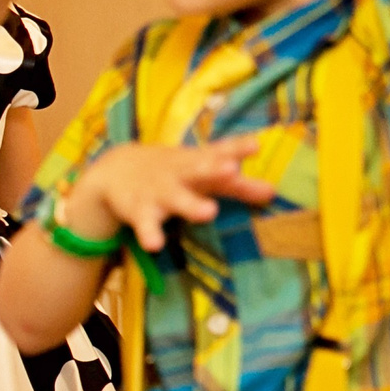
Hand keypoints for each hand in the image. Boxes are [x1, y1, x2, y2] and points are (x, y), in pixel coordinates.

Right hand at [64, 136, 274, 252]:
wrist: (115, 170)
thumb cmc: (173, 173)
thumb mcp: (201, 172)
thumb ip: (236, 185)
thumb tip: (273, 192)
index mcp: (198, 162)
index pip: (219, 153)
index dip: (236, 149)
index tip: (254, 146)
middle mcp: (180, 174)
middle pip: (198, 170)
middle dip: (214, 169)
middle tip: (231, 170)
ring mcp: (159, 192)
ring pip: (176, 198)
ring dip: (191, 204)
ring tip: (208, 212)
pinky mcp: (139, 211)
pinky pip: (146, 225)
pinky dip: (149, 234)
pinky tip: (155, 245)